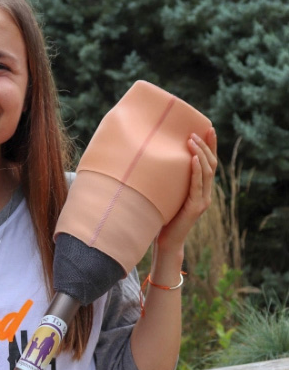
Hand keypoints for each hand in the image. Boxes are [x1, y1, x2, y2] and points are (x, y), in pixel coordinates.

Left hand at [156, 127, 217, 251]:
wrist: (166, 242)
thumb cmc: (162, 217)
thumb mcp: (167, 195)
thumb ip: (170, 181)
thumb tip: (157, 159)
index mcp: (201, 189)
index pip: (210, 163)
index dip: (211, 146)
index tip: (208, 128)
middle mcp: (206, 194)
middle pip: (211, 164)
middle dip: (206, 146)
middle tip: (197, 131)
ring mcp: (202, 201)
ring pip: (207, 172)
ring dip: (200, 154)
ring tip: (191, 140)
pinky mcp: (195, 207)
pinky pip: (198, 186)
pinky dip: (196, 171)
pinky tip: (193, 159)